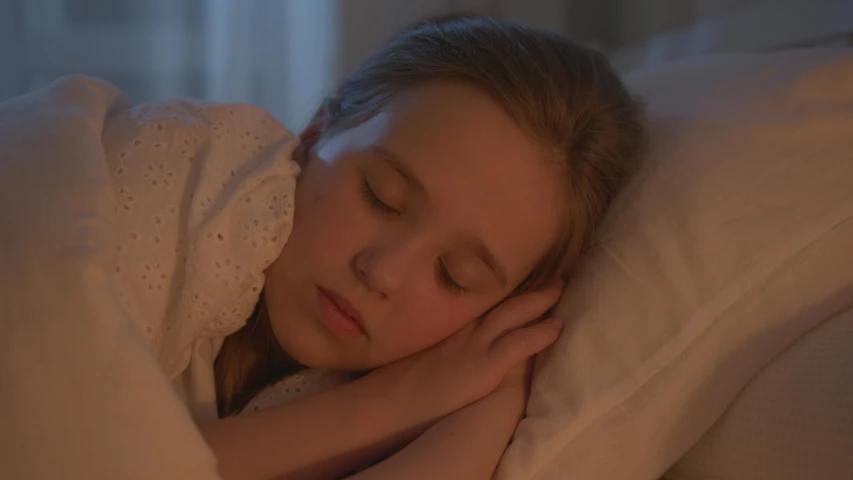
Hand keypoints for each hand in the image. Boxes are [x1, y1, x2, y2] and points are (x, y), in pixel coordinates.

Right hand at [369, 285, 563, 426]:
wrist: (388, 402)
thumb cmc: (395, 381)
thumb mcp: (415, 347)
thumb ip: (433, 337)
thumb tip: (443, 336)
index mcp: (447, 324)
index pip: (479, 298)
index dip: (501, 285)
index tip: (520, 270)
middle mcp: (462, 328)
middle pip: (499, 298)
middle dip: (526, 285)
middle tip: (550, 271)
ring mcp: (473, 345)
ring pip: (513, 314)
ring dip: (539, 300)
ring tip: (559, 287)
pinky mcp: (483, 366)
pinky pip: (518, 345)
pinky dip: (539, 334)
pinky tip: (558, 328)